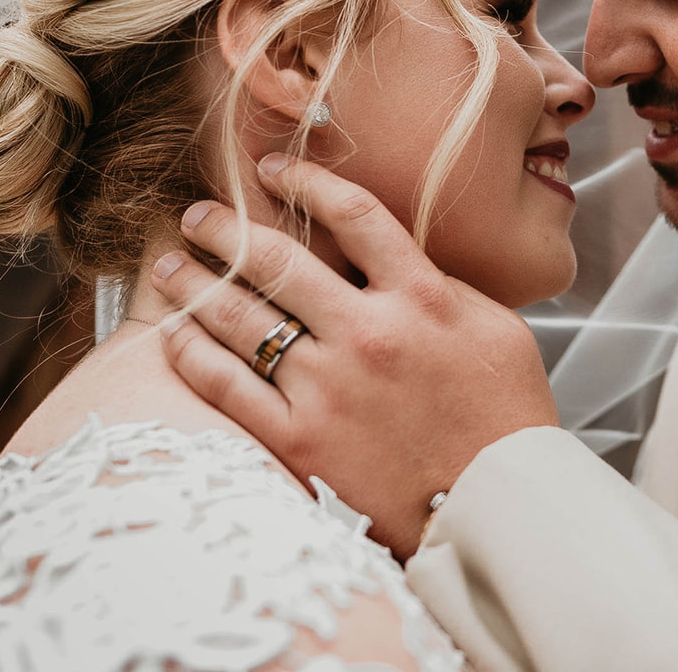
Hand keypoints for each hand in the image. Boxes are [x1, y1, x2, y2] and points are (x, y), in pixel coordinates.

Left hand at [152, 154, 558, 558]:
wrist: (494, 506)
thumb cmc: (505, 419)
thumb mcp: (498, 329)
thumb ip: (443, 289)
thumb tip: (396, 262)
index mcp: (422, 298)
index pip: (354, 215)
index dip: (306, 183)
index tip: (275, 170)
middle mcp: (369, 333)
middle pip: (279, 260)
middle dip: (228, 229)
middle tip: (198, 216)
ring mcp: (329, 388)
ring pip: (242, 318)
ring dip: (197, 284)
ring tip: (171, 267)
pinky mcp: (301, 441)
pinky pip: (228, 387)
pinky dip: (194, 354)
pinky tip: (175, 334)